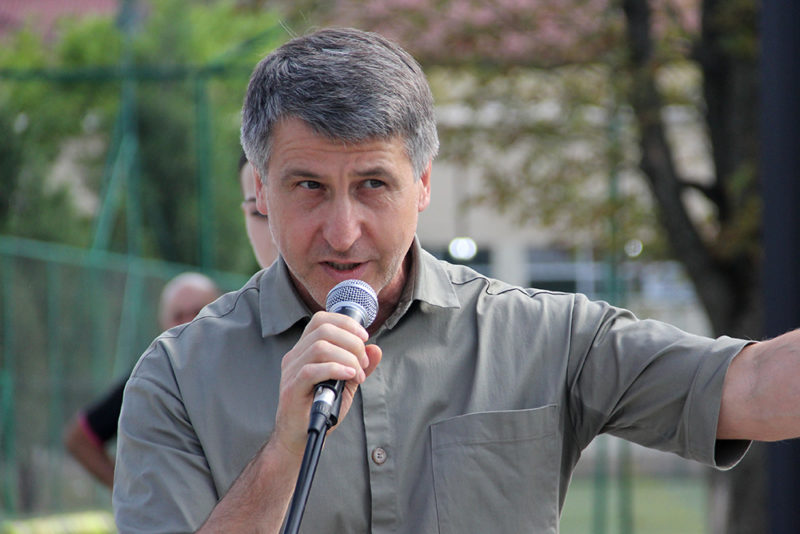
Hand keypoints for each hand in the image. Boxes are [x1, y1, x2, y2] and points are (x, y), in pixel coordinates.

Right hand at [271, 311, 381, 455]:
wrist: (301, 437)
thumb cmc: (321, 409)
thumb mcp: (346, 384)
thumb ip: (360, 365)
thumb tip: (375, 349)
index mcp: (305, 350)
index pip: (321, 320)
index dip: (346, 323)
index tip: (364, 338)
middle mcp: (295, 356)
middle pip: (323, 329)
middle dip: (351, 342)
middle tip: (363, 362)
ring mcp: (291, 371)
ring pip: (320, 347)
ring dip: (347, 357)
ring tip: (358, 373)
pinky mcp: (292, 388)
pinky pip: (312, 370)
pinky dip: (336, 369)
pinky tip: (349, 377)